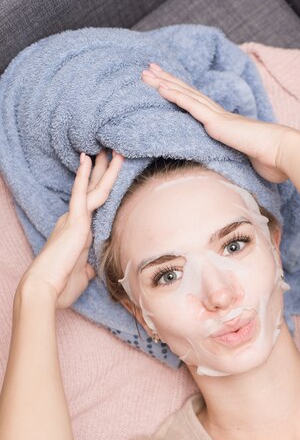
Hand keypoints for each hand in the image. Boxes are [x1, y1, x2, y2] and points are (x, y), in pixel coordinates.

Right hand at [19, 149, 123, 308]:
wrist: (45, 290)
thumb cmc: (61, 286)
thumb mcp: (81, 275)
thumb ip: (87, 268)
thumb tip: (90, 269)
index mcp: (78, 232)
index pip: (95, 206)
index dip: (103, 190)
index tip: (111, 175)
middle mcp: (75, 221)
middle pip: (95, 191)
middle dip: (105, 171)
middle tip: (115, 151)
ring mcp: (75, 220)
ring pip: (94, 189)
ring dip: (105, 169)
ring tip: (113, 149)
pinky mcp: (74, 222)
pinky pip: (81, 195)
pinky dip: (84, 177)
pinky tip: (87, 159)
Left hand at [141, 63, 299, 182]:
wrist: (283, 152)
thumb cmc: (271, 160)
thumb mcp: (249, 160)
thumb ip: (239, 159)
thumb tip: (239, 170)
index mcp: (226, 124)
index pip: (199, 105)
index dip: (182, 92)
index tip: (167, 83)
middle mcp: (220, 116)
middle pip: (188, 94)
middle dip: (168, 80)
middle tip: (150, 68)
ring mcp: (218, 117)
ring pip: (186, 95)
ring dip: (164, 82)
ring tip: (146, 72)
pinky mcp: (217, 123)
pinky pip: (191, 106)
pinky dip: (175, 95)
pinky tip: (161, 87)